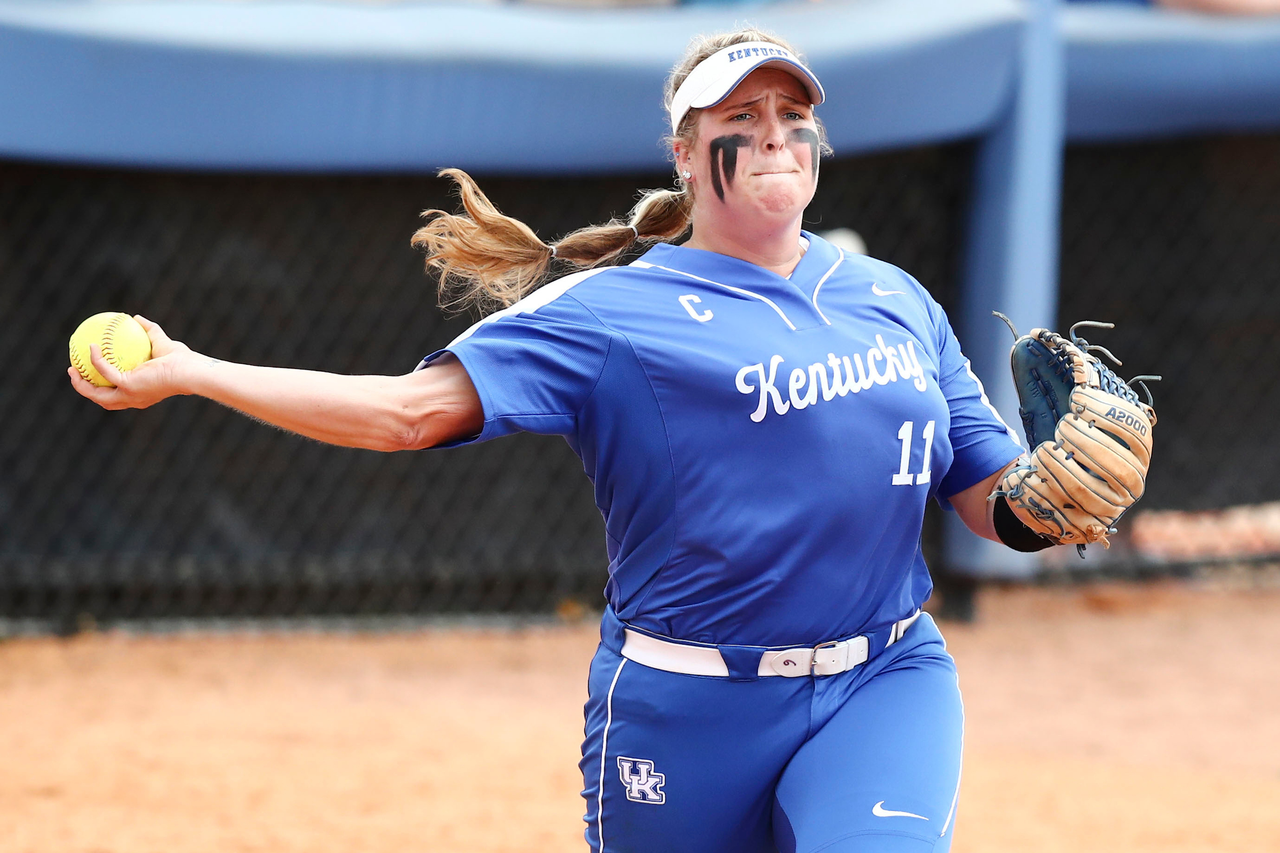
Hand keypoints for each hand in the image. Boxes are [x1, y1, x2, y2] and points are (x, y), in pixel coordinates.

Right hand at [68, 315, 194, 409]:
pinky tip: (92, 346)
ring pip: (98, 395)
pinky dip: (96, 360)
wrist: (191, 370)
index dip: (102, 388)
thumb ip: (150, 330)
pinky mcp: (128, 386)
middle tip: (75, 373)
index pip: (117, 395)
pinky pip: (105, 371)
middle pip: (103, 401)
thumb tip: (137, 317)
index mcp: (141, 392)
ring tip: (72, 369)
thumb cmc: (183, 360)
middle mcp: (134, 398)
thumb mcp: (162, 342)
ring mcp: (130, 395)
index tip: (91, 374)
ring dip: (82, 384)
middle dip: (86, 390)